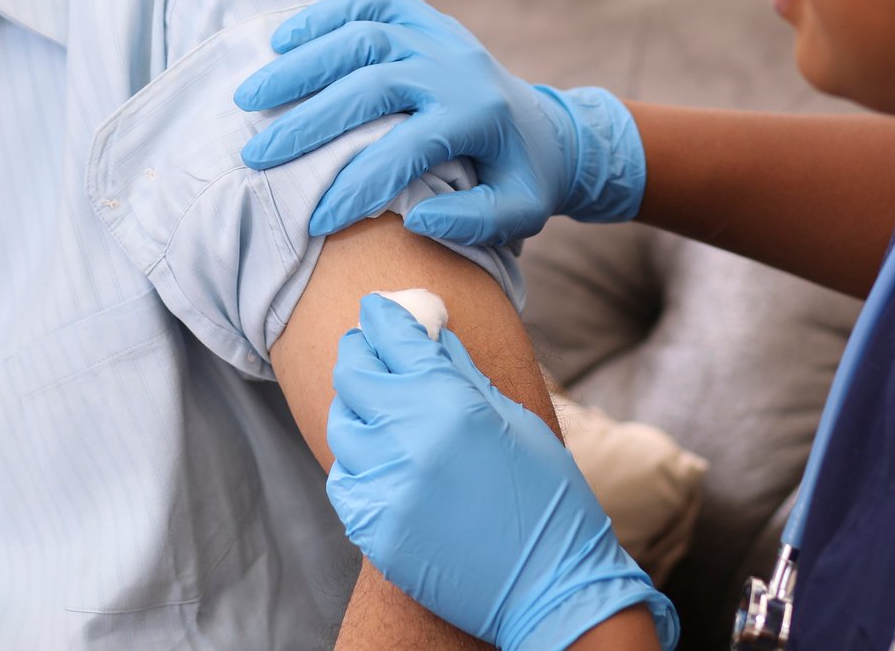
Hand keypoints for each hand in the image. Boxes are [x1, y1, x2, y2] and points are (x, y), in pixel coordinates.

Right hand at [234, 0, 645, 244]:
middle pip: (373, 84)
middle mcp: (456, 67)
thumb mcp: (520, 211)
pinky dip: (324, 15)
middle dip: (311, 122)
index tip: (314, 219)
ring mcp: (439, 35)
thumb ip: (475, 221)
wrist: (548, 127)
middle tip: (258, 154)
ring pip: (363, 36)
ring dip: (303, 64)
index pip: (407, 148)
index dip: (358, 184)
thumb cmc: (523, 178)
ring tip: (252, 97)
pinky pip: (370, 4)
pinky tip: (281, 40)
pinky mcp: (424, 18)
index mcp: (479, 116)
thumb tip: (417, 217)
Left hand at [326, 295, 678, 650]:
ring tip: (384, 413)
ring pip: (343, 426)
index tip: (379, 310)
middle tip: (376, 353)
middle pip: (353, 373)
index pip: (391, 336)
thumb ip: (460, 371)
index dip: (382, 315)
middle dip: (363, 354)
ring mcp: (386, 487)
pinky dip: (359, 464)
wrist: (551, 585)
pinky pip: (345, 480)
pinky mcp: (375, 529)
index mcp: (450, 402)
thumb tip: (428, 332)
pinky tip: (386, 463)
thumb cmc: (545, 496)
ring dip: (360, 411)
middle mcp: (409, 439)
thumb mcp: (514, 418)